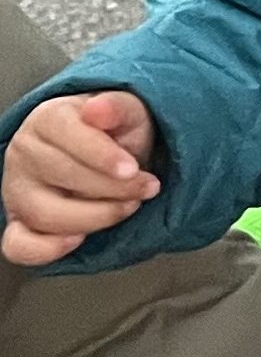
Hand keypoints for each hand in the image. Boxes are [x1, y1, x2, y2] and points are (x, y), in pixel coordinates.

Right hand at [3, 90, 161, 266]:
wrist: (109, 155)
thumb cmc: (116, 132)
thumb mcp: (130, 112)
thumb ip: (118, 107)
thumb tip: (98, 110)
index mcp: (47, 119)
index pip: (66, 134)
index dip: (101, 155)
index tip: (133, 168)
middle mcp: (23, 154)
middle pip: (61, 175)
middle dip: (113, 187)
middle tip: (147, 188)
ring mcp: (17, 191)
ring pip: (45, 213)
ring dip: (94, 217)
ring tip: (128, 207)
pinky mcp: (19, 223)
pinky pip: (18, 245)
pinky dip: (45, 249)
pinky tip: (78, 240)